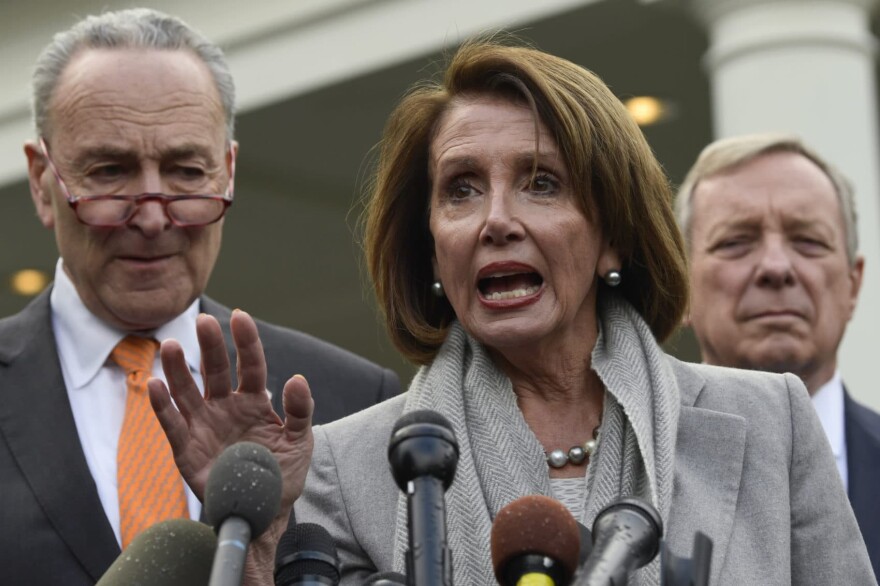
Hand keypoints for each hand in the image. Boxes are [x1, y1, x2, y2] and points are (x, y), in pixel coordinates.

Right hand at [148, 310, 313, 584]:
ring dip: (177, 369)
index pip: (251, 365)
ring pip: (188, 391)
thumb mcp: (299, 441)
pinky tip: (154, 385)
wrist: (261, 511)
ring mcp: (204, 425)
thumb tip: (296, 378)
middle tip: (203, 321)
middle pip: (216, 370)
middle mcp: (226, 406)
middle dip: (210, 346)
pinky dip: (162, 405)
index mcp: (255, 401)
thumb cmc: (281, 472)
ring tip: (170, 346)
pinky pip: (172, 423)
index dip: (246, 341)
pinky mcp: (186, 448)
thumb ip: (300, 410)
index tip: (240, 317)